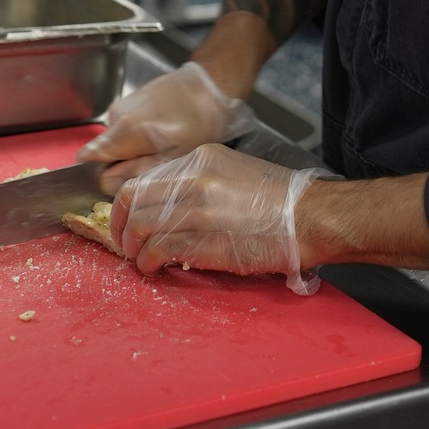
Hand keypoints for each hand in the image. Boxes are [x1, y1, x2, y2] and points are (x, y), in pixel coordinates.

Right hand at [77, 63, 253, 192]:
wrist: (211, 85)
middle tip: (150, 171)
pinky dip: (137, 138)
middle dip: (119, 168)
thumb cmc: (200, 122)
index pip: (88, 159)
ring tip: (161, 152)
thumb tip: (104, 184)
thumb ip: (137, 172)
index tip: (118, 186)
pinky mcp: (131, 101)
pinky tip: (160, 137)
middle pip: (102, 153)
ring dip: (130, 153)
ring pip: (115, 142)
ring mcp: (123, 105)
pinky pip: (125, 129)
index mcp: (125, 130)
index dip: (97, 177)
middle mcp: (117, 115)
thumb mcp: (174, 157)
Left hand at [110, 144, 325, 294]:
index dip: (126, 203)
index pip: (144, 178)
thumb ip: (198, 183)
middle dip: (120, 225)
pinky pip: (157, 250)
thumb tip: (170, 206)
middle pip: (133, 200)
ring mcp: (196, 209)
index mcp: (200, 160)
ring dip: (132, 248)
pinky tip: (154, 269)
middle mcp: (193, 179)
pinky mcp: (202, 239)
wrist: (309, 217)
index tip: (124, 219)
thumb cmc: (280, 201)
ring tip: (139, 260)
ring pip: (140, 226)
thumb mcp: (234, 173)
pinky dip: (148, 262)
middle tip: (122, 243)